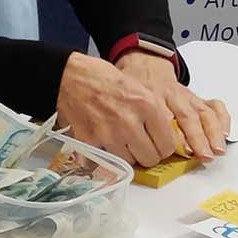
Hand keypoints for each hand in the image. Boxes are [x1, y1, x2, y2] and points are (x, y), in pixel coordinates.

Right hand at [56, 51, 183, 166]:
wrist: (69, 75)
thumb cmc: (102, 78)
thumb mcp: (138, 87)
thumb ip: (153, 112)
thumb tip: (165, 134)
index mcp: (147, 106)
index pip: (168, 145)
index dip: (163, 147)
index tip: (158, 145)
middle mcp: (130, 122)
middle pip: (150, 158)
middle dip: (147, 154)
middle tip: (140, 146)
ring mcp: (109, 134)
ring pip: (129, 162)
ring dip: (126, 155)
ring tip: (120, 141)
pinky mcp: (91, 141)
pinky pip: (106, 159)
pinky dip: (106, 154)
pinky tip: (104, 140)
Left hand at [115, 53, 231, 161]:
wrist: (144, 67)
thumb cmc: (135, 92)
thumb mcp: (127, 104)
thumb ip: (131, 123)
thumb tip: (135, 150)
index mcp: (150, 98)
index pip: (164, 117)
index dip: (174, 135)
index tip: (183, 151)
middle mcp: (171, 96)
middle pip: (187, 116)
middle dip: (198, 138)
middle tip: (204, 155)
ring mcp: (187, 96)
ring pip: (203, 112)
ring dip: (213, 132)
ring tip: (217, 150)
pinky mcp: (197, 97)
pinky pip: (213, 105)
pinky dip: (222, 119)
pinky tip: (225, 133)